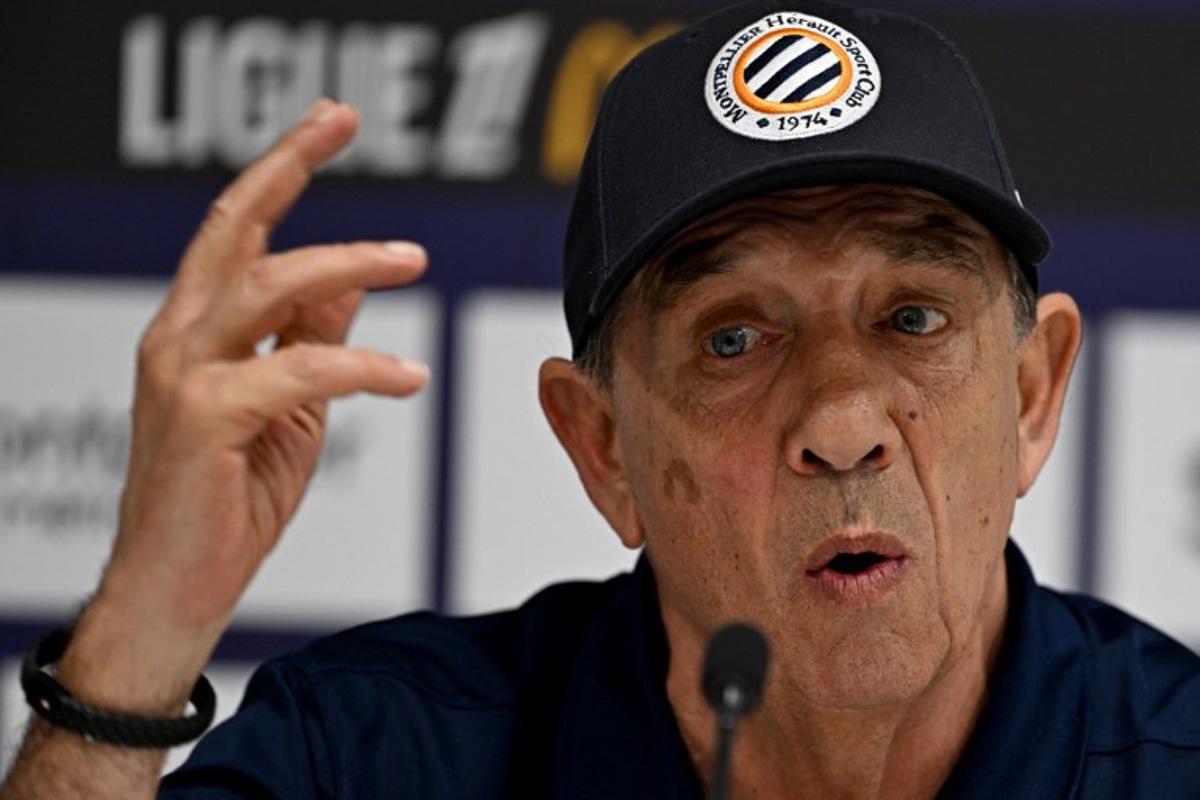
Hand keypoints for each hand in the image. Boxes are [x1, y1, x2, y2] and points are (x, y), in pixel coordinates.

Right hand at [95, 99, 428, 642]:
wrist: (180, 588)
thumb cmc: (228, 500)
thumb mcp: (289, 407)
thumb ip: (312, 339)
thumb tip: (352, 281)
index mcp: (195, 329)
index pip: (238, 229)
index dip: (282, 169)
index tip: (328, 122)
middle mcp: (178, 337)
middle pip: (234, 225)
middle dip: (288, 163)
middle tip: (342, 116)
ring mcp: (183, 374)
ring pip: (266, 284)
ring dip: (348, 262)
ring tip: (413, 260)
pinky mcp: (204, 418)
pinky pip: (298, 370)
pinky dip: (362, 368)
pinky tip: (411, 379)